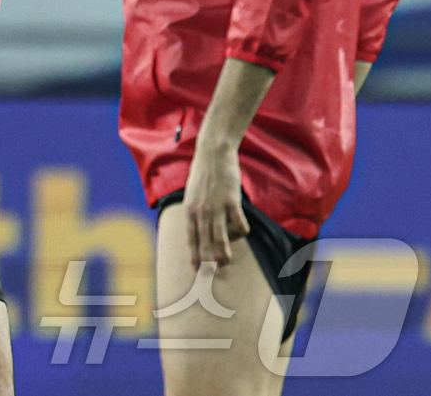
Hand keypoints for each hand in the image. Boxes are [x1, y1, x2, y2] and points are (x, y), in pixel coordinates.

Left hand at [181, 145, 248, 270]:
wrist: (213, 153)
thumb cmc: (203, 175)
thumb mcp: (193, 194)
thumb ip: (196, 212)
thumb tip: (203, 230)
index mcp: (189, 210)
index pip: (190, 238)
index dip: (194, 255)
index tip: (196, 270)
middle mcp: (200, 211)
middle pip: (205, 243)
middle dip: (208, 262)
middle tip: (213, 276)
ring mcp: (215, 207)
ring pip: (220, 238)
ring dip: (224, 254)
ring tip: (227, 263)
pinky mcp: (232, 201)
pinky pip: (239, 224)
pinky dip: (240, 231)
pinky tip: (241, 230)